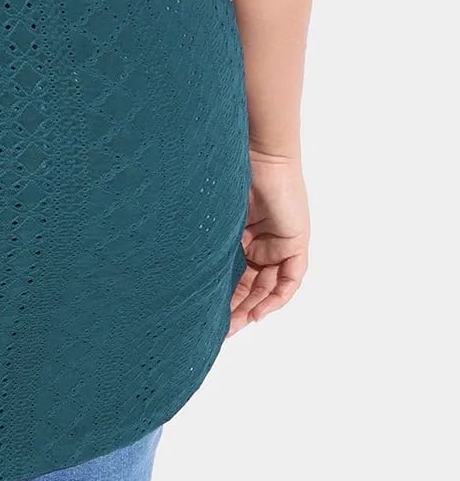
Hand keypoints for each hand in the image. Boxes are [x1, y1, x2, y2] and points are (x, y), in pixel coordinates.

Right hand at [227, 149, 309, 335]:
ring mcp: (280, 241)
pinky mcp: (295, 241)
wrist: (258, 151)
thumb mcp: (219, 215)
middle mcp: (263, 239)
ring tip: (232, 324)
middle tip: (220, 328)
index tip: (210, 314)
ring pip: (268, 285)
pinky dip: (276, 297)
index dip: (225, 296)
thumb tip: (184, 266)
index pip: (236, 272)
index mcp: (244, 233)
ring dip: (254, 307)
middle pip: (252, 283)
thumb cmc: (230, 172)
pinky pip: (290, 278)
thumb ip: (211, 240)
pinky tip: (259, 311)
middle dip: (237, 308)